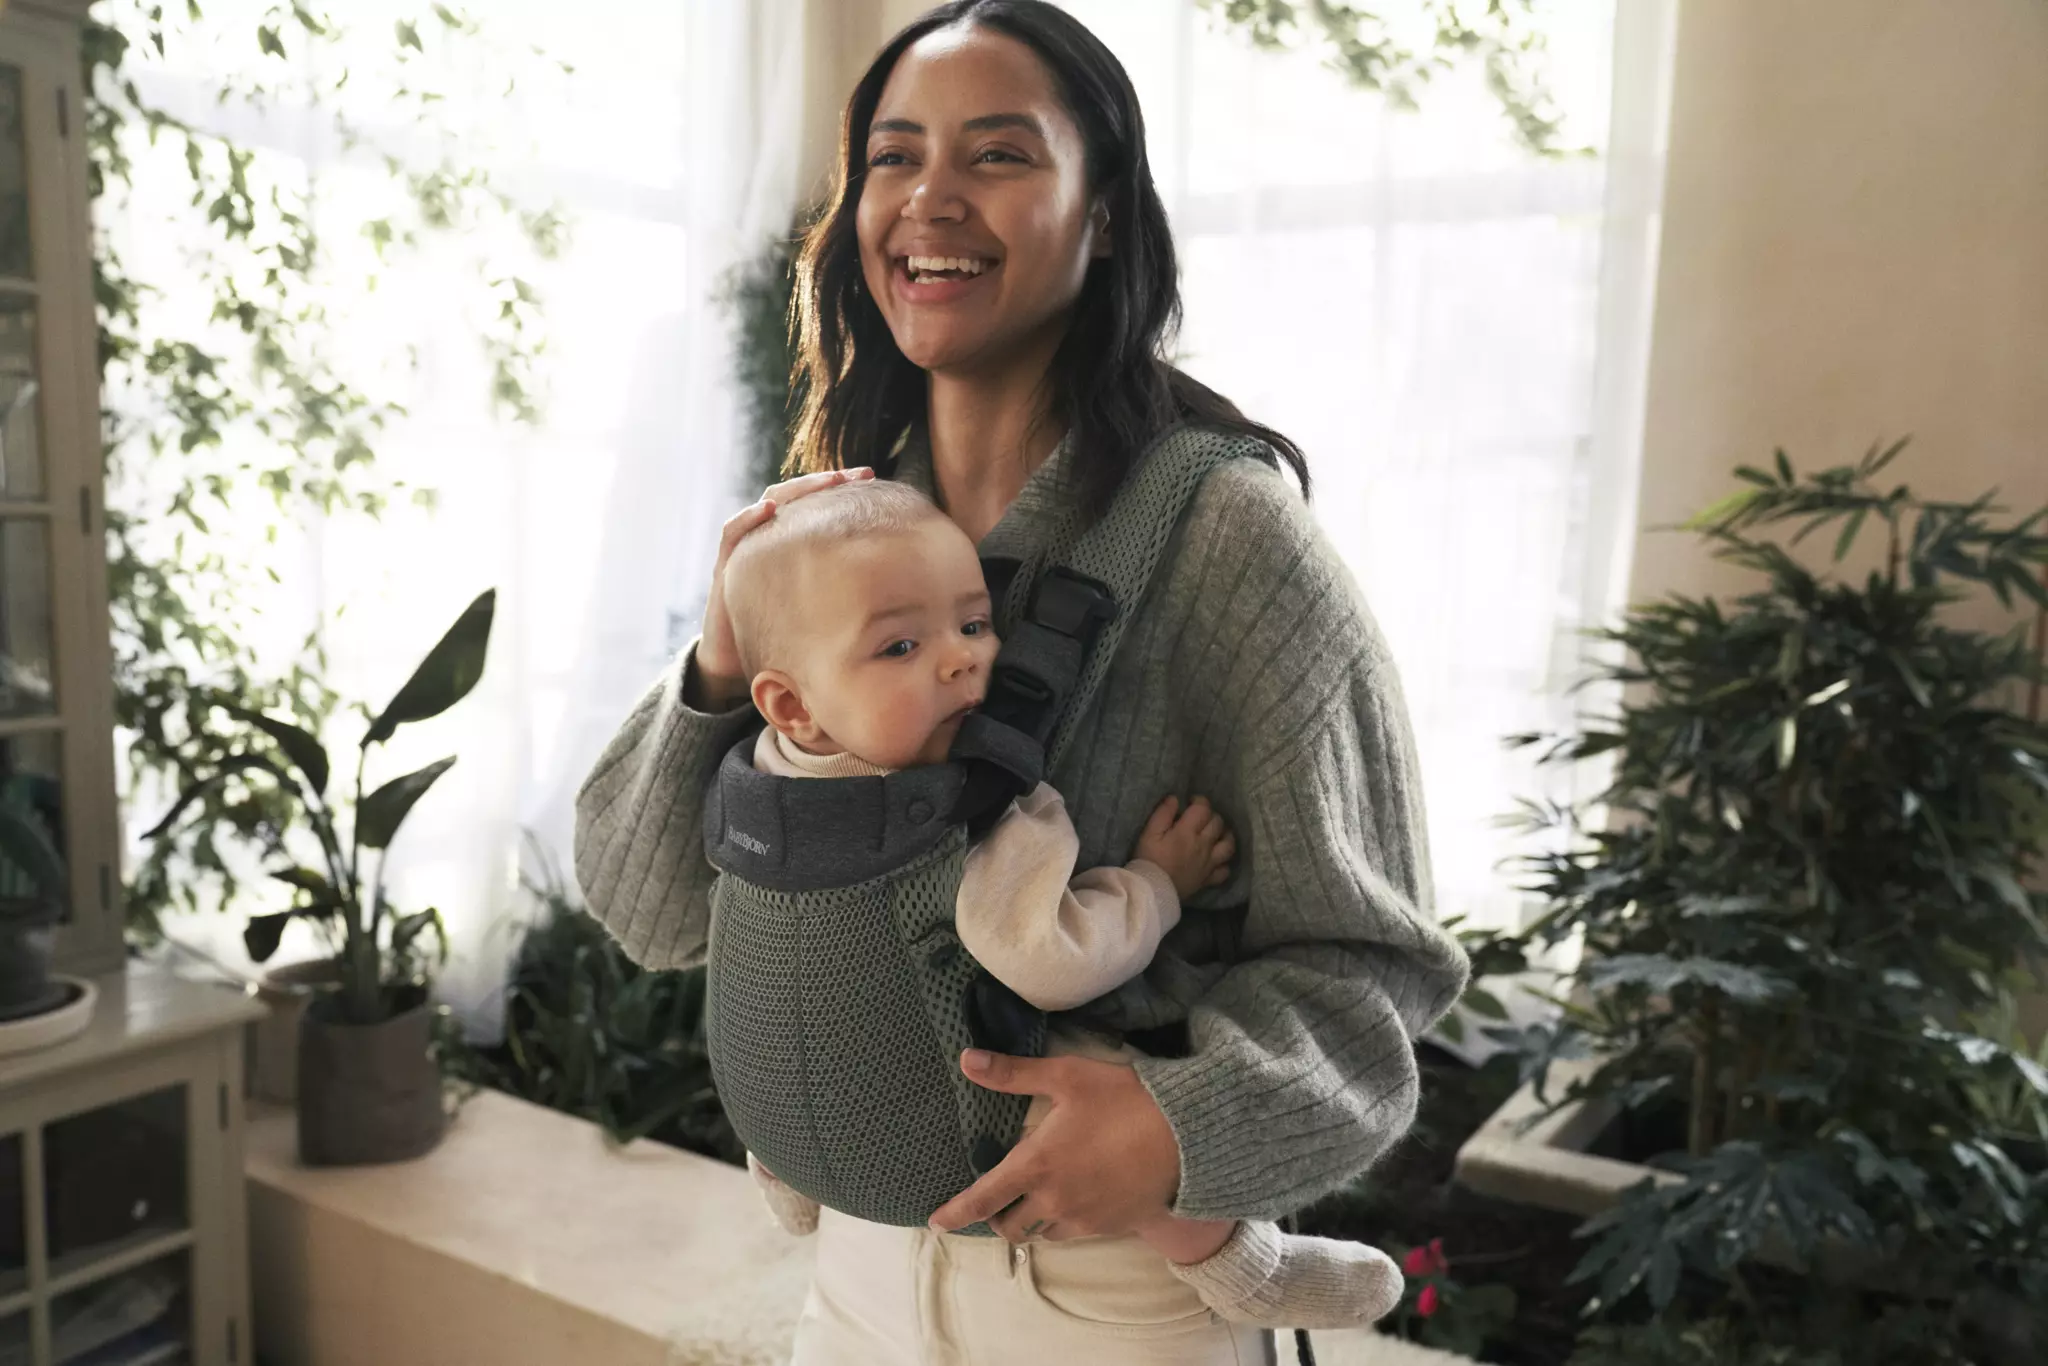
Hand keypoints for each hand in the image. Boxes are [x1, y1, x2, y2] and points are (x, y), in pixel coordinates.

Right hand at [694, 466, 874, 706]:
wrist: (738, 666)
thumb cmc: (790, 639)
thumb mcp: (828, 611)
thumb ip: (855, 595)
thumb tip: (908, 591)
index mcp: (797, 547)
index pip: (821, 506)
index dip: (845, 491)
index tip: (876, 482)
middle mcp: (774, 541)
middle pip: (801, 496)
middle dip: (829, 482)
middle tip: (862, 475)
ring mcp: (749, 549)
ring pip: (771, 505)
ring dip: (798, 490)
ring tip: (827, 481)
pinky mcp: (727, 566)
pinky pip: (734, 534)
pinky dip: (749, 518)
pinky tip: (769, 509)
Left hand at [927, 1050, 1180, 1241]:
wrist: (1186, 1136)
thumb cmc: (1124, 1100)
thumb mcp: (1067, 1076)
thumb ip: (1014, 1073)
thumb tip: (967, 1059)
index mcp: (1036, 1164)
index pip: (983, 1198)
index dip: (956, 1212)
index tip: (936, 1221)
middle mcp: (1053, 1200)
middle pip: (1010, 1226)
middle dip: (998, 1218)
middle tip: (998, 1202)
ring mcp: (1083, 1219)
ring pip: (1043, 1233)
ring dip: (1033, 1221)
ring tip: (1038, 1200)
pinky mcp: (1110, 1228)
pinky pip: (1076, 1233)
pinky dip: (1065, 1222)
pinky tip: (1077, 1200)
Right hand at [1134, 795, 1234, 899]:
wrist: (1152, 891)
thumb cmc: (1148, 860)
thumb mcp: (1149, 833)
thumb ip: (1162, 814)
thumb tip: (1175, 799)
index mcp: (1187, 831)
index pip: (1203, 809)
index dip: (1199, 801)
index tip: (1190, 802)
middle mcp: (1203, 845)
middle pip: (1218, 823)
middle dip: (1211, 815)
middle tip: (1200, 817)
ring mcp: (1208, 863)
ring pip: (1228, 845)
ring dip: (1226, 836)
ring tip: (1217, 834)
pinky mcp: (1208, 879)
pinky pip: (1224, 871)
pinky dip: (1224, 864)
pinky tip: (1217, 860)